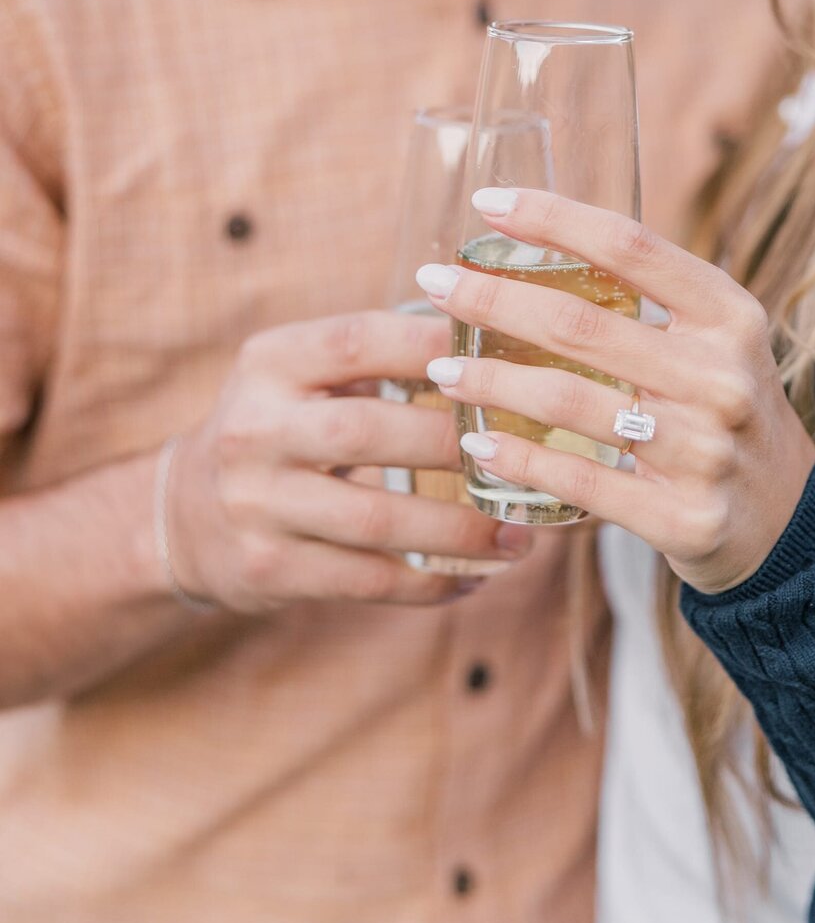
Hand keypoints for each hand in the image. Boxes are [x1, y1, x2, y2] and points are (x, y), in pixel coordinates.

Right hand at [168, 311, 530, 612]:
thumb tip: (494, 339)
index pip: (356, 340)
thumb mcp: (299, 373)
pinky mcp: (269, 568)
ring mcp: (257, 504)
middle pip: (368, 431)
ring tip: (517, 537)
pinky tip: (475, 577)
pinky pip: (366, 580)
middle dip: (453, 443)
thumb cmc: (280, 427)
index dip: (430, 345)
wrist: (184, 516)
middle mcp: (254, 429)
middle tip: (522, 453)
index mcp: (270, 363)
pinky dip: (429, 583)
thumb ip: (376, 355)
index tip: (502, 352)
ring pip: (375, 521)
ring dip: (458, 531)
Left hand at [418, 192, 814, 594]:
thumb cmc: (726, 414)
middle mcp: (722, 376)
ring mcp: (705, 450)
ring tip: (440, 369)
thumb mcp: (716, 343)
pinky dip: (520, 459)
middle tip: (433, 285)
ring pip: (570, 401)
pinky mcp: (684, 517)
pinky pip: (581, 480)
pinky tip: (476, 442)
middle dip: (492, 299)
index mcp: (729, 316)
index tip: (487, 200)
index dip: (553, 217)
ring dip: (490, 381)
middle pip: (582, 323)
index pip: (630, 245)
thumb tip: (538, 245)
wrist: (792, 525)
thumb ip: (652, 302)